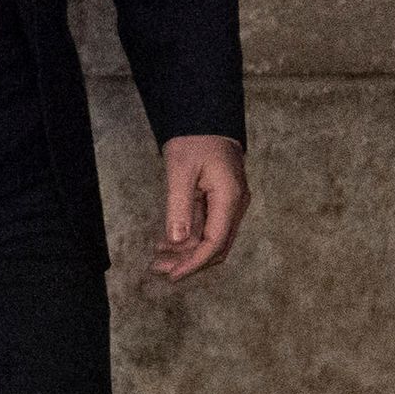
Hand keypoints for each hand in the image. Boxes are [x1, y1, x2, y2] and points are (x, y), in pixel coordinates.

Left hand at [151, 134, 247, 282]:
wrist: (206, 117)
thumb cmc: (194, 139)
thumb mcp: (180, 170)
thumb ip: (179, 205)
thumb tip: (177, 240)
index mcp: (229, 197)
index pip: (215, 242)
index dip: (194, 262)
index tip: (173, 275)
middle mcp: (236, 204)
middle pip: (216, 246)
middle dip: (189, 261)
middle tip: (159, 269)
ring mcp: (232, 203)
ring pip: (213, 239)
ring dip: (187, 252)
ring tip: (158, 258)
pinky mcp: (223, 201)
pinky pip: (210, 227)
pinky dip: (190, 238)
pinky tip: (168, 242)